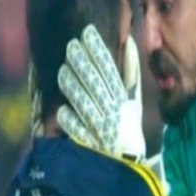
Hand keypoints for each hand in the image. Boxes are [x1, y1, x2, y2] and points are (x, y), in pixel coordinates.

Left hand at [57, 25, 145, 160]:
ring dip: (72, 86)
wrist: (127, 162)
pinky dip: (69, 120)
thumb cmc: (129, 127)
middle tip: (70, 46)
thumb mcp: (134, 101)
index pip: (110, 71)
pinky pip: (77, 129)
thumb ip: (131, 74)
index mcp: (123, 101)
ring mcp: (100, 128)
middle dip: (82, 63)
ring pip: (85, 103)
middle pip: (96, 84)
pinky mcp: (90, 143)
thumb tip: (130, 44)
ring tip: (62, 71)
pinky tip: (61, 110)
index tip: (87, 33)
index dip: (98, 52)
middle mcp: (113, 113)